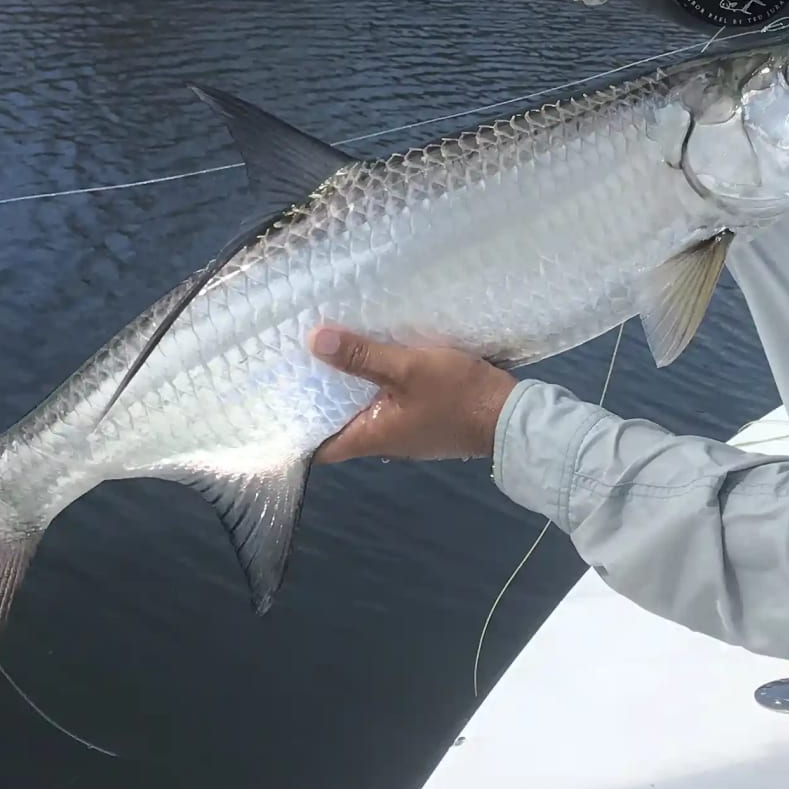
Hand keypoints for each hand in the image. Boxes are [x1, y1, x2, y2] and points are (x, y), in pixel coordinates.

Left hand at [308, 325, 517, 462]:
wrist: (511, 415)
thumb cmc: (456, 396)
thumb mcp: (408, 368)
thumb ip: (362, 356)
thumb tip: (314, 341)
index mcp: (371, 436)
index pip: (319, 446)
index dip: (296, 428)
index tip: (276, 403)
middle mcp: (384, 441)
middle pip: (339, 425)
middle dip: (319, 399)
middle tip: (295, 366)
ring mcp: (405, 432)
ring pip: (364, 412)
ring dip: (348, 390)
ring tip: (326, 356)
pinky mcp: (424, 420)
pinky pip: (388, 404)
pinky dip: (374, 387)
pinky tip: (372, 360)